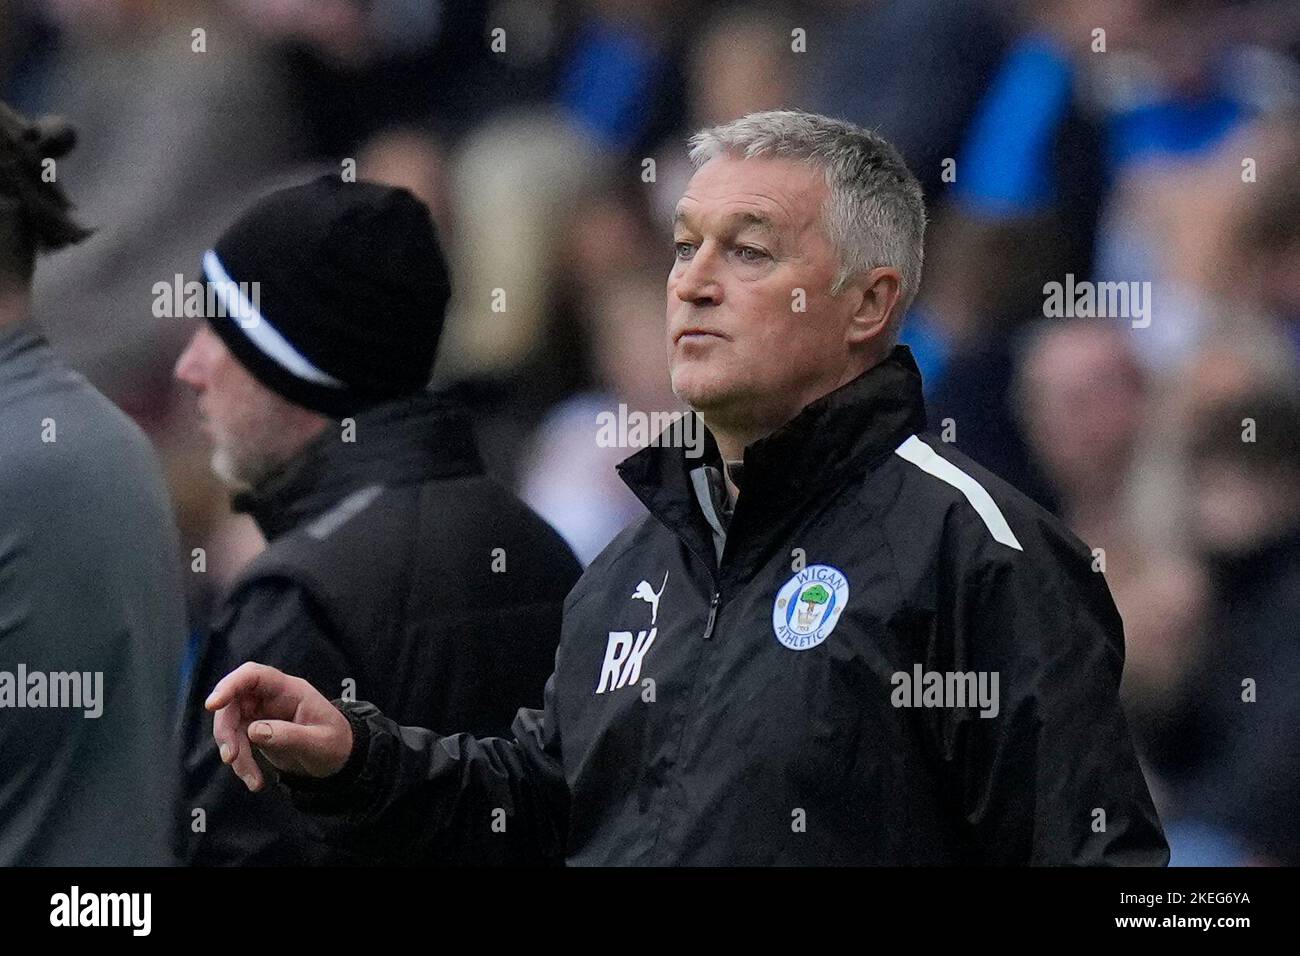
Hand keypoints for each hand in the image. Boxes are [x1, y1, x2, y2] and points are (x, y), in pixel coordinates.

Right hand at [205, 662, 353, 792]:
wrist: (339, 760)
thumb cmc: (335, 745)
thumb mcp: (319, 743)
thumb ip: (290, 736)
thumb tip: (253, 731)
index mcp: (289, 690)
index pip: (254, 676)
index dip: (230, 684)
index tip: (213, 704)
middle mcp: (271, 698)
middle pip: (234, 702)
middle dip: (226, 730)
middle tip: (231, 757)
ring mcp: (261, 714)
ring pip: (231, 726)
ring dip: (235, 753)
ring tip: (253, 780)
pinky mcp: (255, 731)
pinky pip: (237, 743)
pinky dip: (241, 763)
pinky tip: (255, 781)